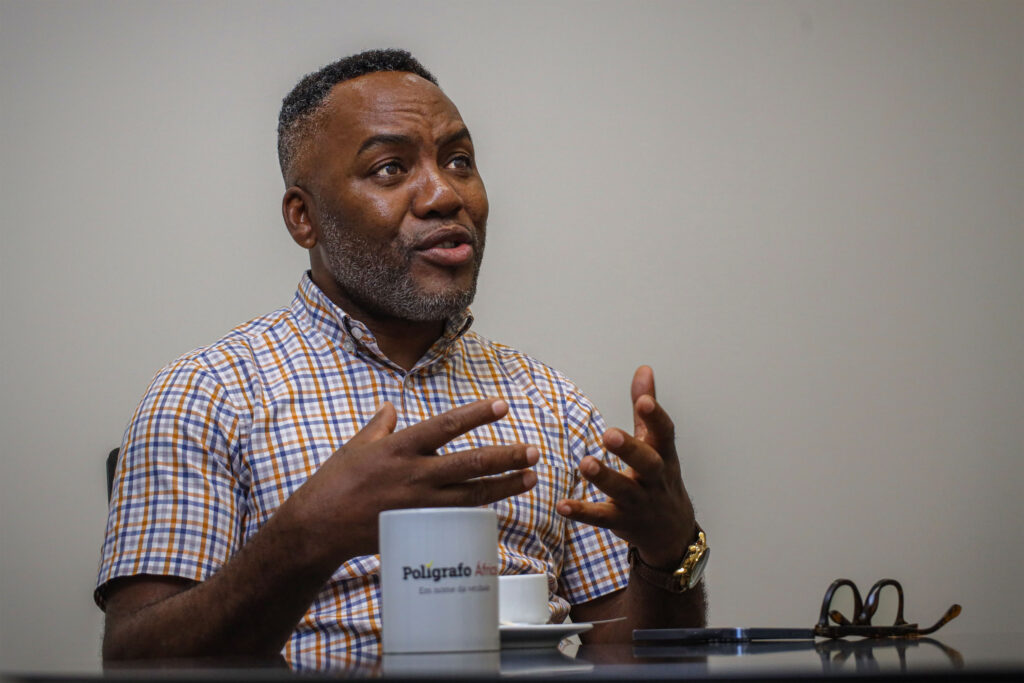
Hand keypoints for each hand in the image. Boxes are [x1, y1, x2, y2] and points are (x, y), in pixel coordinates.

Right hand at [288, 398, 538, 564]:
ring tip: (530, 477)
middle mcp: (415, 474)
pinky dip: (481, 510)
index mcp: (400, 447)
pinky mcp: (420, 526)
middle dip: (505, 457)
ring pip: (472, 494)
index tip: (502, 406)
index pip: (446, 426)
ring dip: (504, 485)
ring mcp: (420, 503)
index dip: (476, 415)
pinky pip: (458, 518)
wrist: (319, 527)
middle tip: (533, 451)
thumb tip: (391, 408)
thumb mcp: (357, 446)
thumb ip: (380, 426)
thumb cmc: (336, 483)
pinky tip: (501, 504)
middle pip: (470, 463)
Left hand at [556, 366, 695, 567]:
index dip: (655, 417)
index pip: (664, 434)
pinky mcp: (622, 521)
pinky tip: (562, 505)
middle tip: (609, 434)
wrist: (672, 532)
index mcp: (663, 455)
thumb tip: (644, 369)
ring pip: (624, 491)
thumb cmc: (660, 478)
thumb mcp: (658, 444)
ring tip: (585, 463)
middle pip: (648, 463)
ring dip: (605, 478)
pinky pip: (602, 518)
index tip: (644, 401)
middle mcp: (655, 479)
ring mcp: (640, 502)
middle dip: (630, 449)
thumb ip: (647, 409)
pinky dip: (582, 513)